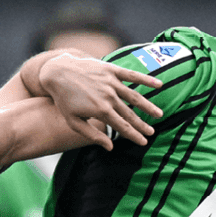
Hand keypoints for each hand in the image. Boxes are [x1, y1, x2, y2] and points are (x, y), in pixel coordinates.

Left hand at [39, 54, 161, 149]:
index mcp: (100, 111)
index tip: (143, 142)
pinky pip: (132, 75)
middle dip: (142, 125)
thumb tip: (110, 147)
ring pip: (135, 96)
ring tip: (159, 114)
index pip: (122, 126)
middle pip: (130, 114)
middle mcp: (108, 97)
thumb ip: (92, 135)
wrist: (57, 72)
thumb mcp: (74, 121)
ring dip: (148, 106)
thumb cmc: (63, 99)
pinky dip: (146, 79)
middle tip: (152, 133)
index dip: (134, 135)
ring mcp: (111, 82)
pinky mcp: (111, 69)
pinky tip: (159, 84)